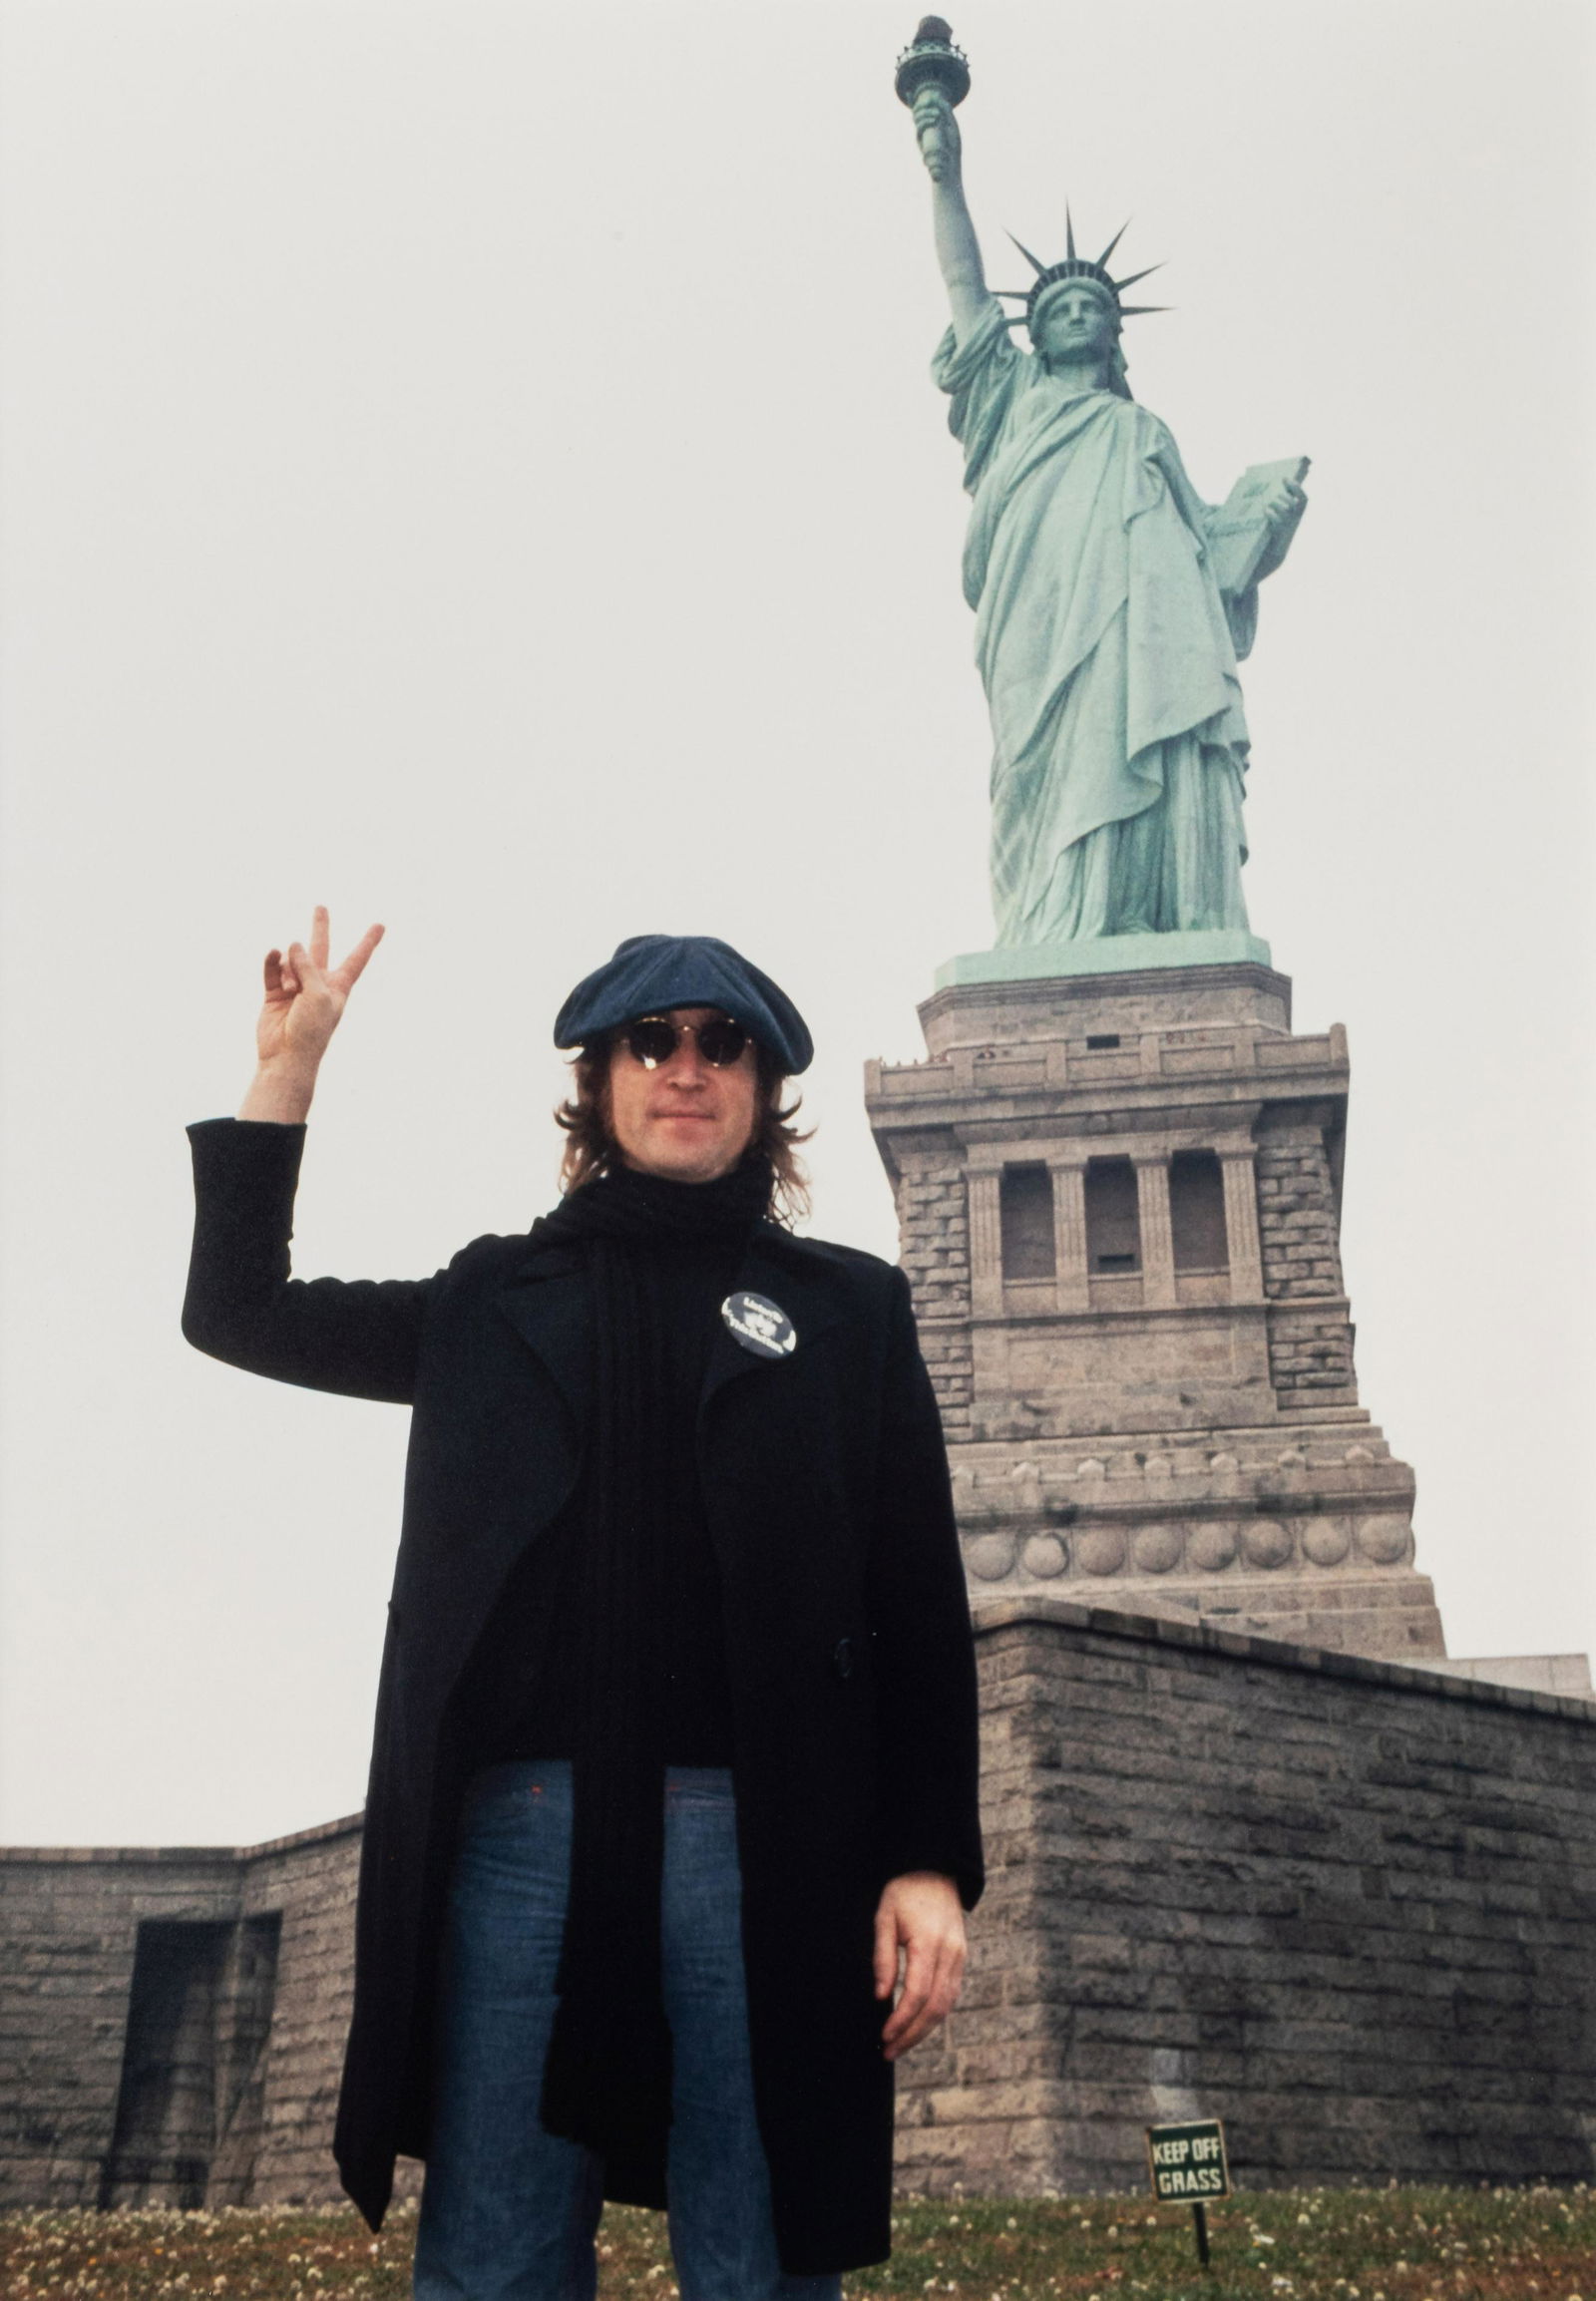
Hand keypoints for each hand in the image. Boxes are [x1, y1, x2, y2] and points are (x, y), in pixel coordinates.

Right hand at [252, 906, 384, 1076]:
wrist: (286, 1056)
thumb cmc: (311, 1030)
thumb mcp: (318, 994)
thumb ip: (308, 966)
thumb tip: (291, 944)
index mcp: (339, 986)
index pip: (357, 958)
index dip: (369, 941)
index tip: (381, 924)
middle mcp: (318, 983)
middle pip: (320, 948)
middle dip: (320, 927)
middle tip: (321, 906)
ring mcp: (295, 987)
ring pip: (291, 959)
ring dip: (290, 967)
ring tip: (290, 988)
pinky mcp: (274, 992)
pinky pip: (273, 968)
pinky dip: (272, 961)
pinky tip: (273, 954)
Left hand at [874, 1871, 965, 2060]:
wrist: (935, 1869)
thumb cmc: (904, 1891)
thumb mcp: (884, 1917)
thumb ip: (883, 1957)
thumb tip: (881, 1997)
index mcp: (929, 1943)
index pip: (917, 1994)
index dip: (901, 2020)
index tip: (884, 2036)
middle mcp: (950, 1953)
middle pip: (935, 2007)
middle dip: (912, 2034)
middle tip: (889, 2052)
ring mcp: (959, 1956)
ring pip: (946, 2005)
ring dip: (924, 2030)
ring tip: (900, 2044)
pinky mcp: (961, 1957)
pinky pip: (951, 1994)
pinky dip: (934, 2014)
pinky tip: (917, 2023)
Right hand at [913, 86, 960, 184]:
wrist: (949, 168)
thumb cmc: (952, 150)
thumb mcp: (952, 126)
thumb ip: (946, 112)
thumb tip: (939, 97)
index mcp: (931, 126)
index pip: (920, 112)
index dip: (913, 102)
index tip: (909, 92)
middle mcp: (923, 131)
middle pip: (917, 113)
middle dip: (923, 105)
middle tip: (934, 104)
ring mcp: (921, 137)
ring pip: (917, 119)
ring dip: (926, 113)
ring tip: (938, 115)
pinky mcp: (921, 143)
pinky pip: (919, 128)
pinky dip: (926, 121)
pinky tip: (935, 119)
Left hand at [1263, 477, 1306, 533]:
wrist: (1280, 538)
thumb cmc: (1285, 517)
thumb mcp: (1290, 506)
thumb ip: (1289, 493)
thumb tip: (1284, 478)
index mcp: (1301, 510)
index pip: (1303, 498)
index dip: (1295, 487)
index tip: (1285, 479)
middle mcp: (1297, 517)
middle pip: (1291, 503)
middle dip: (1282, 496)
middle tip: (1276, 495)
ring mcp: (1288, 523)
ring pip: (1282, 509)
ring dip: (1273, 504)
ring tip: (1269, 503)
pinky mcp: (1279, 529)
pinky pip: (1274, 517)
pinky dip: (1269, 512)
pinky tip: (1266, 510)